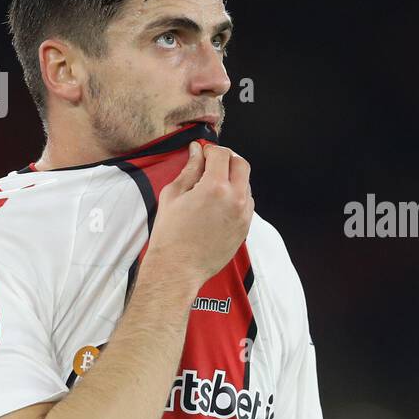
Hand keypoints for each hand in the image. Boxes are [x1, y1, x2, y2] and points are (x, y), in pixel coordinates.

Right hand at [146, 141, 253, 288]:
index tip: (203, 153)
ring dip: (233, 179)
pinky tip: (219, 204)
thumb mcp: (173, 195)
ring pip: (246, 184)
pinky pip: (247, 203)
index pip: (222, 154)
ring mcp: (244, 214)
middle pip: (241, 164)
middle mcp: (235, 199)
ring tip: (212, 188)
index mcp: (215, 187)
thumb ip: (189, 169)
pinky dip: (237, 197)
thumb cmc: (171, 234)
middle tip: (211, 164)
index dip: (211, 150)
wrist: (178, 268)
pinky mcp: (246, 227)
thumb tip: (196, 151)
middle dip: (227, 159)